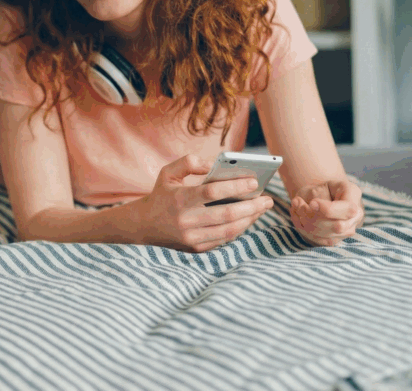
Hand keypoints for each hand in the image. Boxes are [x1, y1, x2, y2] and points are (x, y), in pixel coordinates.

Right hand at [134, 154, 274, 252]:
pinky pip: (224, 239)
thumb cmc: (161, 195)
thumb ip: (189, 162)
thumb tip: (214, 164)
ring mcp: (191, 238)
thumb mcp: (168, 172)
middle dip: (251, 207)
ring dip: (250, 219)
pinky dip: (239, 229)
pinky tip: (249, 218)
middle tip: (268, 199)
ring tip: (262, 208)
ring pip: (229, 230)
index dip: (235, 187)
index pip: (213, 192)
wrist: (144, 226)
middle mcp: (186, 220)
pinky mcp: (196, 249)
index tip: (254, 182)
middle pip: (227, 214)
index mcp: (179, 199)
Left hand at [290, 179, 363, 245]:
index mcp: (355, 199)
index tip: (312, 203)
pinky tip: (296, 214)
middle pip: (336, 226)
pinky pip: (316, 239)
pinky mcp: (333, 240)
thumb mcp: (326, 183)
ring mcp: (346, 232)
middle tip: (297, 202)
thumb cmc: (326, 188)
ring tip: (295, 205)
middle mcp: (355, 219)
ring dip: (304, 220)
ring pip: (325, 235)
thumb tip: (313, 206)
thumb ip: (322, 194)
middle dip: (312, 216)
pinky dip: (302, 227)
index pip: (348, 210)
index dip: (328, 210)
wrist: (324, 197)